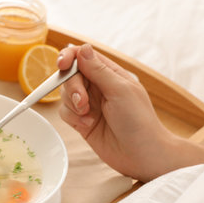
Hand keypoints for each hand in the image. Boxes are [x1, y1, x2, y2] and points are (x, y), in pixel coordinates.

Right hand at [57, 44, 203, 180]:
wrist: (141, 155)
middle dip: (72, 88)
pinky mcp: (81, 121)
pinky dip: (73, 118)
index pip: (83, 56)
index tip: (63, 65)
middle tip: (83, 102)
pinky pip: (64, 112)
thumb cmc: (139, 121)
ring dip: (73, 105)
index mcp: (110, 73)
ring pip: (64, 95)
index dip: (69, 57)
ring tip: (89, 116)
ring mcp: (88, 104)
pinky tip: (88, 125)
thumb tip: (82, 47)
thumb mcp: (120, 90)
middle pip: (70, 76)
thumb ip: (98, 70)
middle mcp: (98, 87)